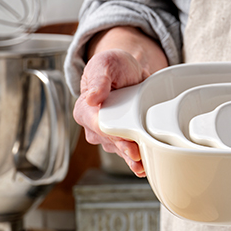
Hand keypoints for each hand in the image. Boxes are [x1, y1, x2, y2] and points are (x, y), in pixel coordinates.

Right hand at [73, 27, 167, 177]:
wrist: (128, 69)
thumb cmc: (112, 66)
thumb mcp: (104, 65)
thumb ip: (98, 80)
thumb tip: (91, 97)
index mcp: (85, 110)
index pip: (97, 125)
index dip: (111, 133)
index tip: (124, 139)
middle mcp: (94, 126)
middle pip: (110, 141)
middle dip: (124, 149)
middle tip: (137, 156)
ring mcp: (109, 134)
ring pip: (120, 149)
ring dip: (131, 157)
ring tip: (143, 165)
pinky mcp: (124, 137)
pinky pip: (129, 150)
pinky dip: (137, 158)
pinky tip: (145, 166)